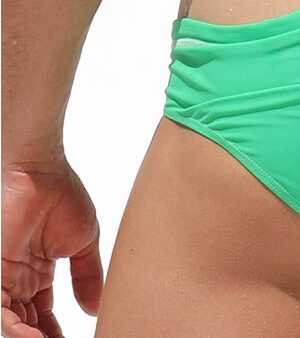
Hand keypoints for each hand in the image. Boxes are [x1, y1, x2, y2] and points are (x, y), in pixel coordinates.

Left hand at [1, 157, 102, 337]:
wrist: (41, 173)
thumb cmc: (62, 195)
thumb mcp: (83, 241)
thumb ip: (88, 275)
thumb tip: (96, 306)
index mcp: (36, 274)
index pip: (41, 316)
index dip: (53, 333)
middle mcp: (17, 281)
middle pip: (26, 323)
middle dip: (42, 337)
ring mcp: (4, 279)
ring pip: (11, 323)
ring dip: (29, 336)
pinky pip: (1, 312)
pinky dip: (16, 329)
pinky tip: (35, 337)